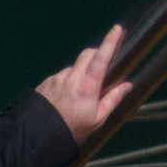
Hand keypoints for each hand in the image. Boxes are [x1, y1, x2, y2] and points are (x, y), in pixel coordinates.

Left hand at [36, 25, 132, 144]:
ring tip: (77, 95)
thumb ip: (112, 99)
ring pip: (72, 68)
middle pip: (86, 55)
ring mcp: (56, 79)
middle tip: (100, 66)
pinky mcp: (45, 83)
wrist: (38, 138)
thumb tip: (127, 85)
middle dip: (96, 54)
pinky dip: (66, 82)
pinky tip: (63, 98)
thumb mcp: (97, 119)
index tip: (117, 29)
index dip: (110, 42)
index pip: (101, 58)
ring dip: (79, 74)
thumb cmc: (71, 130)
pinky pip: (59, 77)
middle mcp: (70, 78)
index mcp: (86, 86)